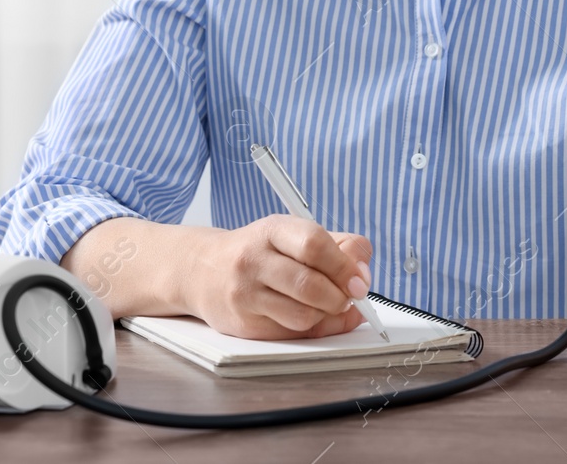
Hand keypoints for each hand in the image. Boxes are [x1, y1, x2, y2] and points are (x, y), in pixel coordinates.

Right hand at [190, 214, 373, 339]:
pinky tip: (309, 317)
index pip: (314, 245)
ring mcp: (245, 294)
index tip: (360, 281)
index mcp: (272, 230)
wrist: (203, 270)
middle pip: (310, 285)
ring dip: (326, 315)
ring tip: (326, 306)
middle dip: (340, 297)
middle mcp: (253, 260)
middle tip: (350, 298)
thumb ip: (336, 246)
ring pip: (303, 315)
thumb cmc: (259, 252)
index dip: (345, 266)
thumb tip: (363, 273)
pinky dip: (310, 329)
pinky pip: (291, 335)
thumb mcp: (293, 235)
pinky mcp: (243, 324)